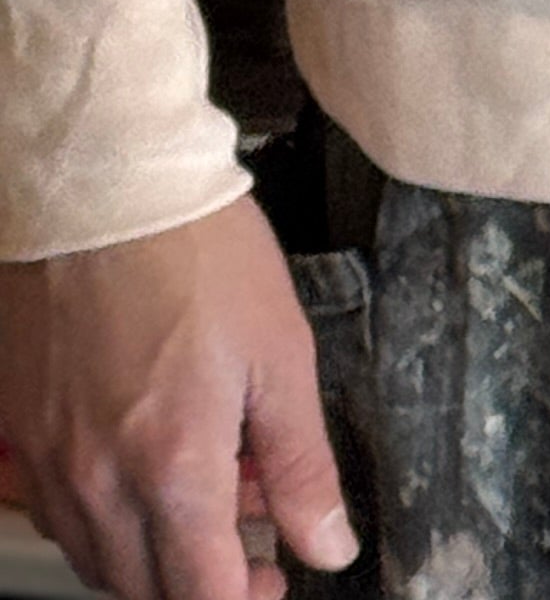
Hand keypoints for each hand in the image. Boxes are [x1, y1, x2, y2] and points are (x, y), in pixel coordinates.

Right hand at [0, 197, 356, 599]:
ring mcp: (48, 463)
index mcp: (171, 469)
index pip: (201, 597)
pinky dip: (106, 513)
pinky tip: (144, 464)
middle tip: (252, 535)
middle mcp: (96, 484)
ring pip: (99, 558)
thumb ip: (301, 463)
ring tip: (209, 488)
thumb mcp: (280, 352)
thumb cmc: (194, 252)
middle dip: (203, 580)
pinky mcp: (20, 433)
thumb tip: (326, 541)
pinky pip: (58, 512)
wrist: (102, 185)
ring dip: (154, 549)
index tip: (274, 580)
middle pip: (145, 588)